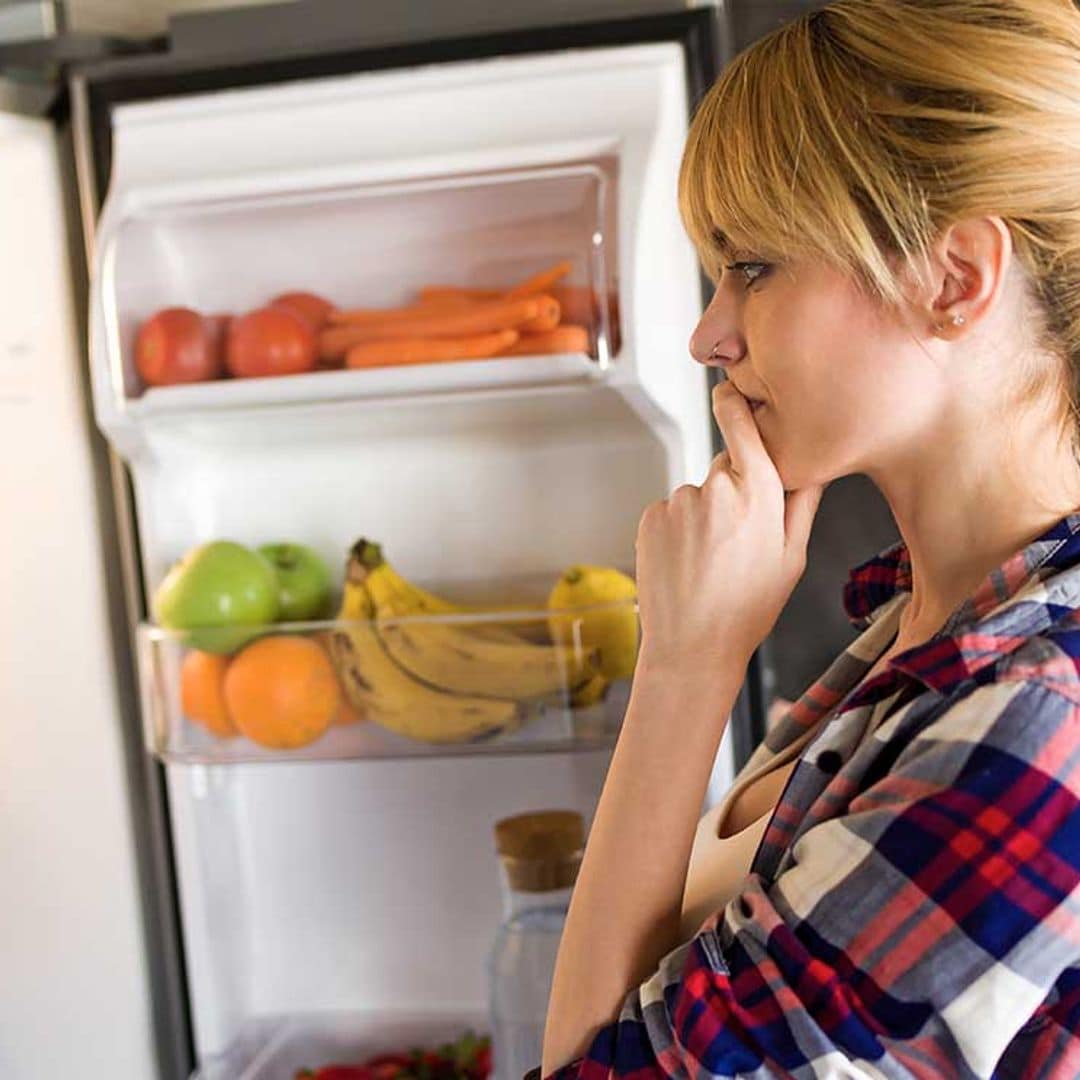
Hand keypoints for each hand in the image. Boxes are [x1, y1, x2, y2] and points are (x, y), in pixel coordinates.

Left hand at [634, 380, 824, 676]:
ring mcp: (679, 502)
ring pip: (697, 495)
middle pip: (726, 468)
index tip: (729, 389)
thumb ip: (803, 503)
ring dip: (704, 516)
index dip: (735, 405)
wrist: (691, 646)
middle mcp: (716, 489)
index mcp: (759, 496)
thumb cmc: (749, 608)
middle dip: (733, 491)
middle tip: (737, 541)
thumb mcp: (792, 559)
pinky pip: (671, 511)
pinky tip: (687, 563)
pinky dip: (678, 529)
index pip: (744, 429)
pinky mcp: (652, 517)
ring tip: (710, 561)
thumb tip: (818, 462)